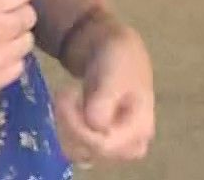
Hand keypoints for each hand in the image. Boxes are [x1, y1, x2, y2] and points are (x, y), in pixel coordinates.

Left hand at [54, 19, 154, 165]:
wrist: (114, 50)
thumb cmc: (119, 60)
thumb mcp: (113, 74)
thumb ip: (105, 100)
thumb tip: (95, 126)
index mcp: (140, 128)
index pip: (105, 145)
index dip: (79, 127)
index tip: (65, 94)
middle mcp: (130, 143)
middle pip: (92, 152)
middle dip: (71, 125)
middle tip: (63, 93)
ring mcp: (114, 145)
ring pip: (80, 153)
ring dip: (65, 127)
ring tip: (65, 98)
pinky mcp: (99, 142)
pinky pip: (76, 148)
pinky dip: (65, 131)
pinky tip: (67, 109)